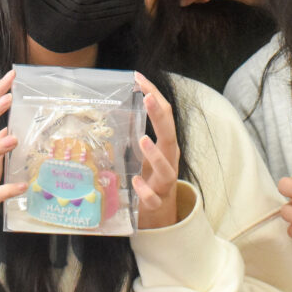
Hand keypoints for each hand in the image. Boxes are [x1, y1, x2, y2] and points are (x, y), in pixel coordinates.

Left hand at [133, 72, 180, 229]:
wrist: (160, 213)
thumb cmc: (151, 177)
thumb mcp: (143, 152)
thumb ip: (135, 130)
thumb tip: (122, 106)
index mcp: (166, 144)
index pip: (164, 115)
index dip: (154, 95)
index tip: (139, 78)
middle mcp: (169, 160)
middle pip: (169, 135)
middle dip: (159, 115)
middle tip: (147, 96)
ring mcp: (164, 183)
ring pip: (166, 168)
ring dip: (155, 154)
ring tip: (143, 139)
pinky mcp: (156, 202)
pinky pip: (153, 197)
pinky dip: (145, 190)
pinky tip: (136, 183)